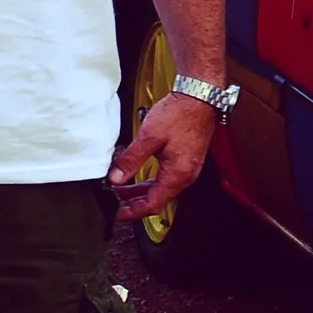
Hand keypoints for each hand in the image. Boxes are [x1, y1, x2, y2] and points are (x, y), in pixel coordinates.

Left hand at [108, 89, 218, 223]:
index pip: (153, 204)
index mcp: (178, 174)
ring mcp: (186, 168)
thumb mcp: (149, 137)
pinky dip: (147, 182)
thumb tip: (115, 178)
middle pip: (156, 200)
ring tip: (118, 193)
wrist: (199, 98)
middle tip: (113, 206)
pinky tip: (133, 179)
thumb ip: (130, 160)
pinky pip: (164, 179)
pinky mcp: (184, 161)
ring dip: (138, 193)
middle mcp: (185, 175)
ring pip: (159, 189)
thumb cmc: (180, 114)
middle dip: (133, 204)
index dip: (132, 212)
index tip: (116, 214)